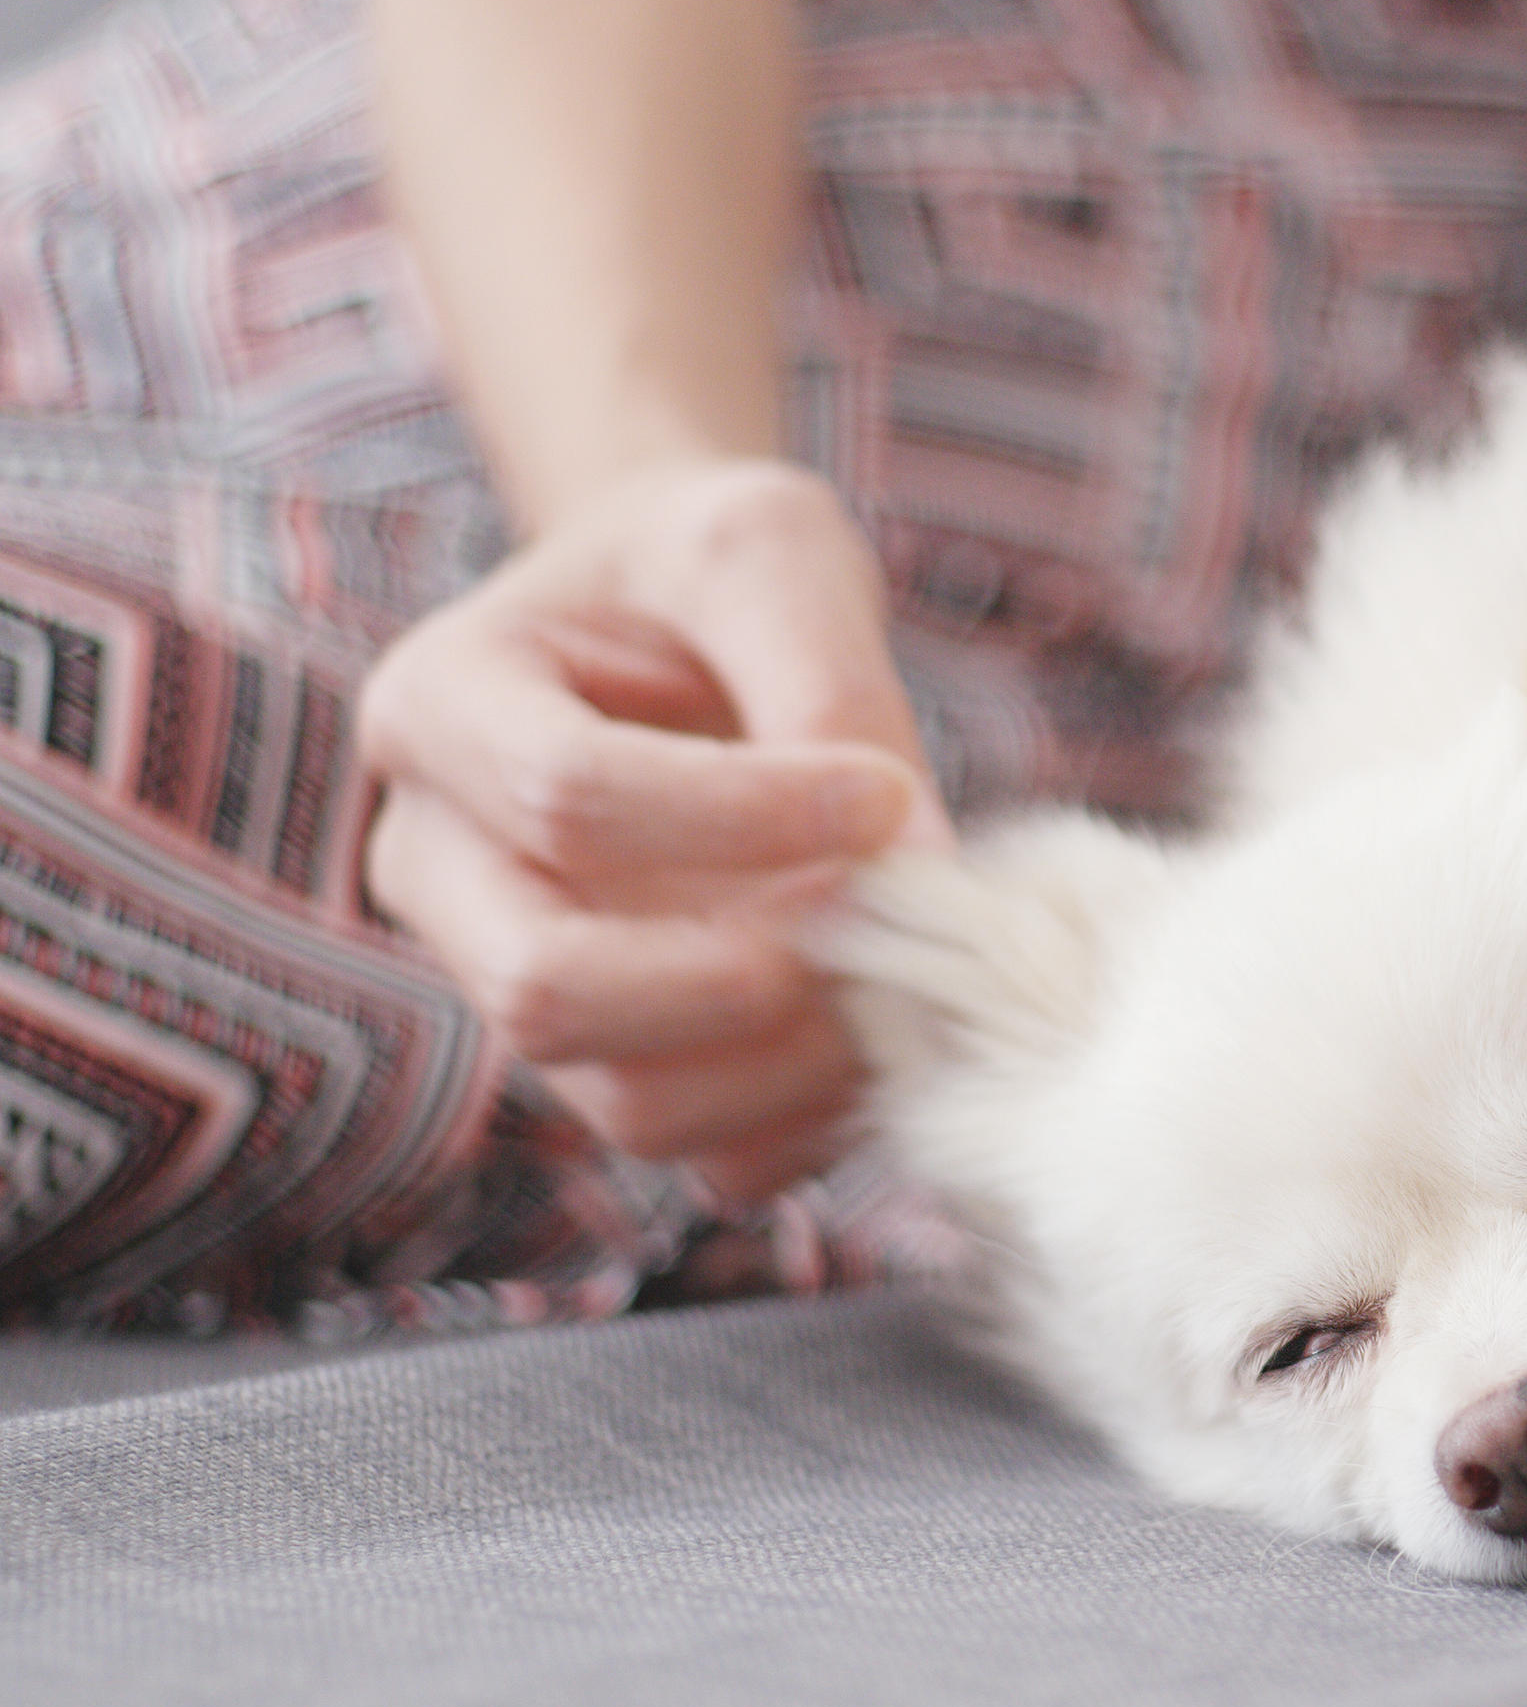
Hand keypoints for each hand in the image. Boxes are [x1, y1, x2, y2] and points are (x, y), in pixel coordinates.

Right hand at [354, 460, 947, 1204]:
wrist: (685, 628)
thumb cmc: (710, 573)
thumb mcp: (767, 553)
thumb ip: (828, 685)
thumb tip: (909, 865)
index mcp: (437, 709)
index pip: (568, 799)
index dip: (746, 815)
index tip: (890, 797)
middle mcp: (437, 866)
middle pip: (546, 990)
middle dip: (741, 980)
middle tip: (885, 926)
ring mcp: (511, 979)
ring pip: (624, 1100)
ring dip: (793, 1065)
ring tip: (910, 977)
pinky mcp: (605, 1061)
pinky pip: (700, 1152)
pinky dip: (809, 1119)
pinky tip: (886, 1032)